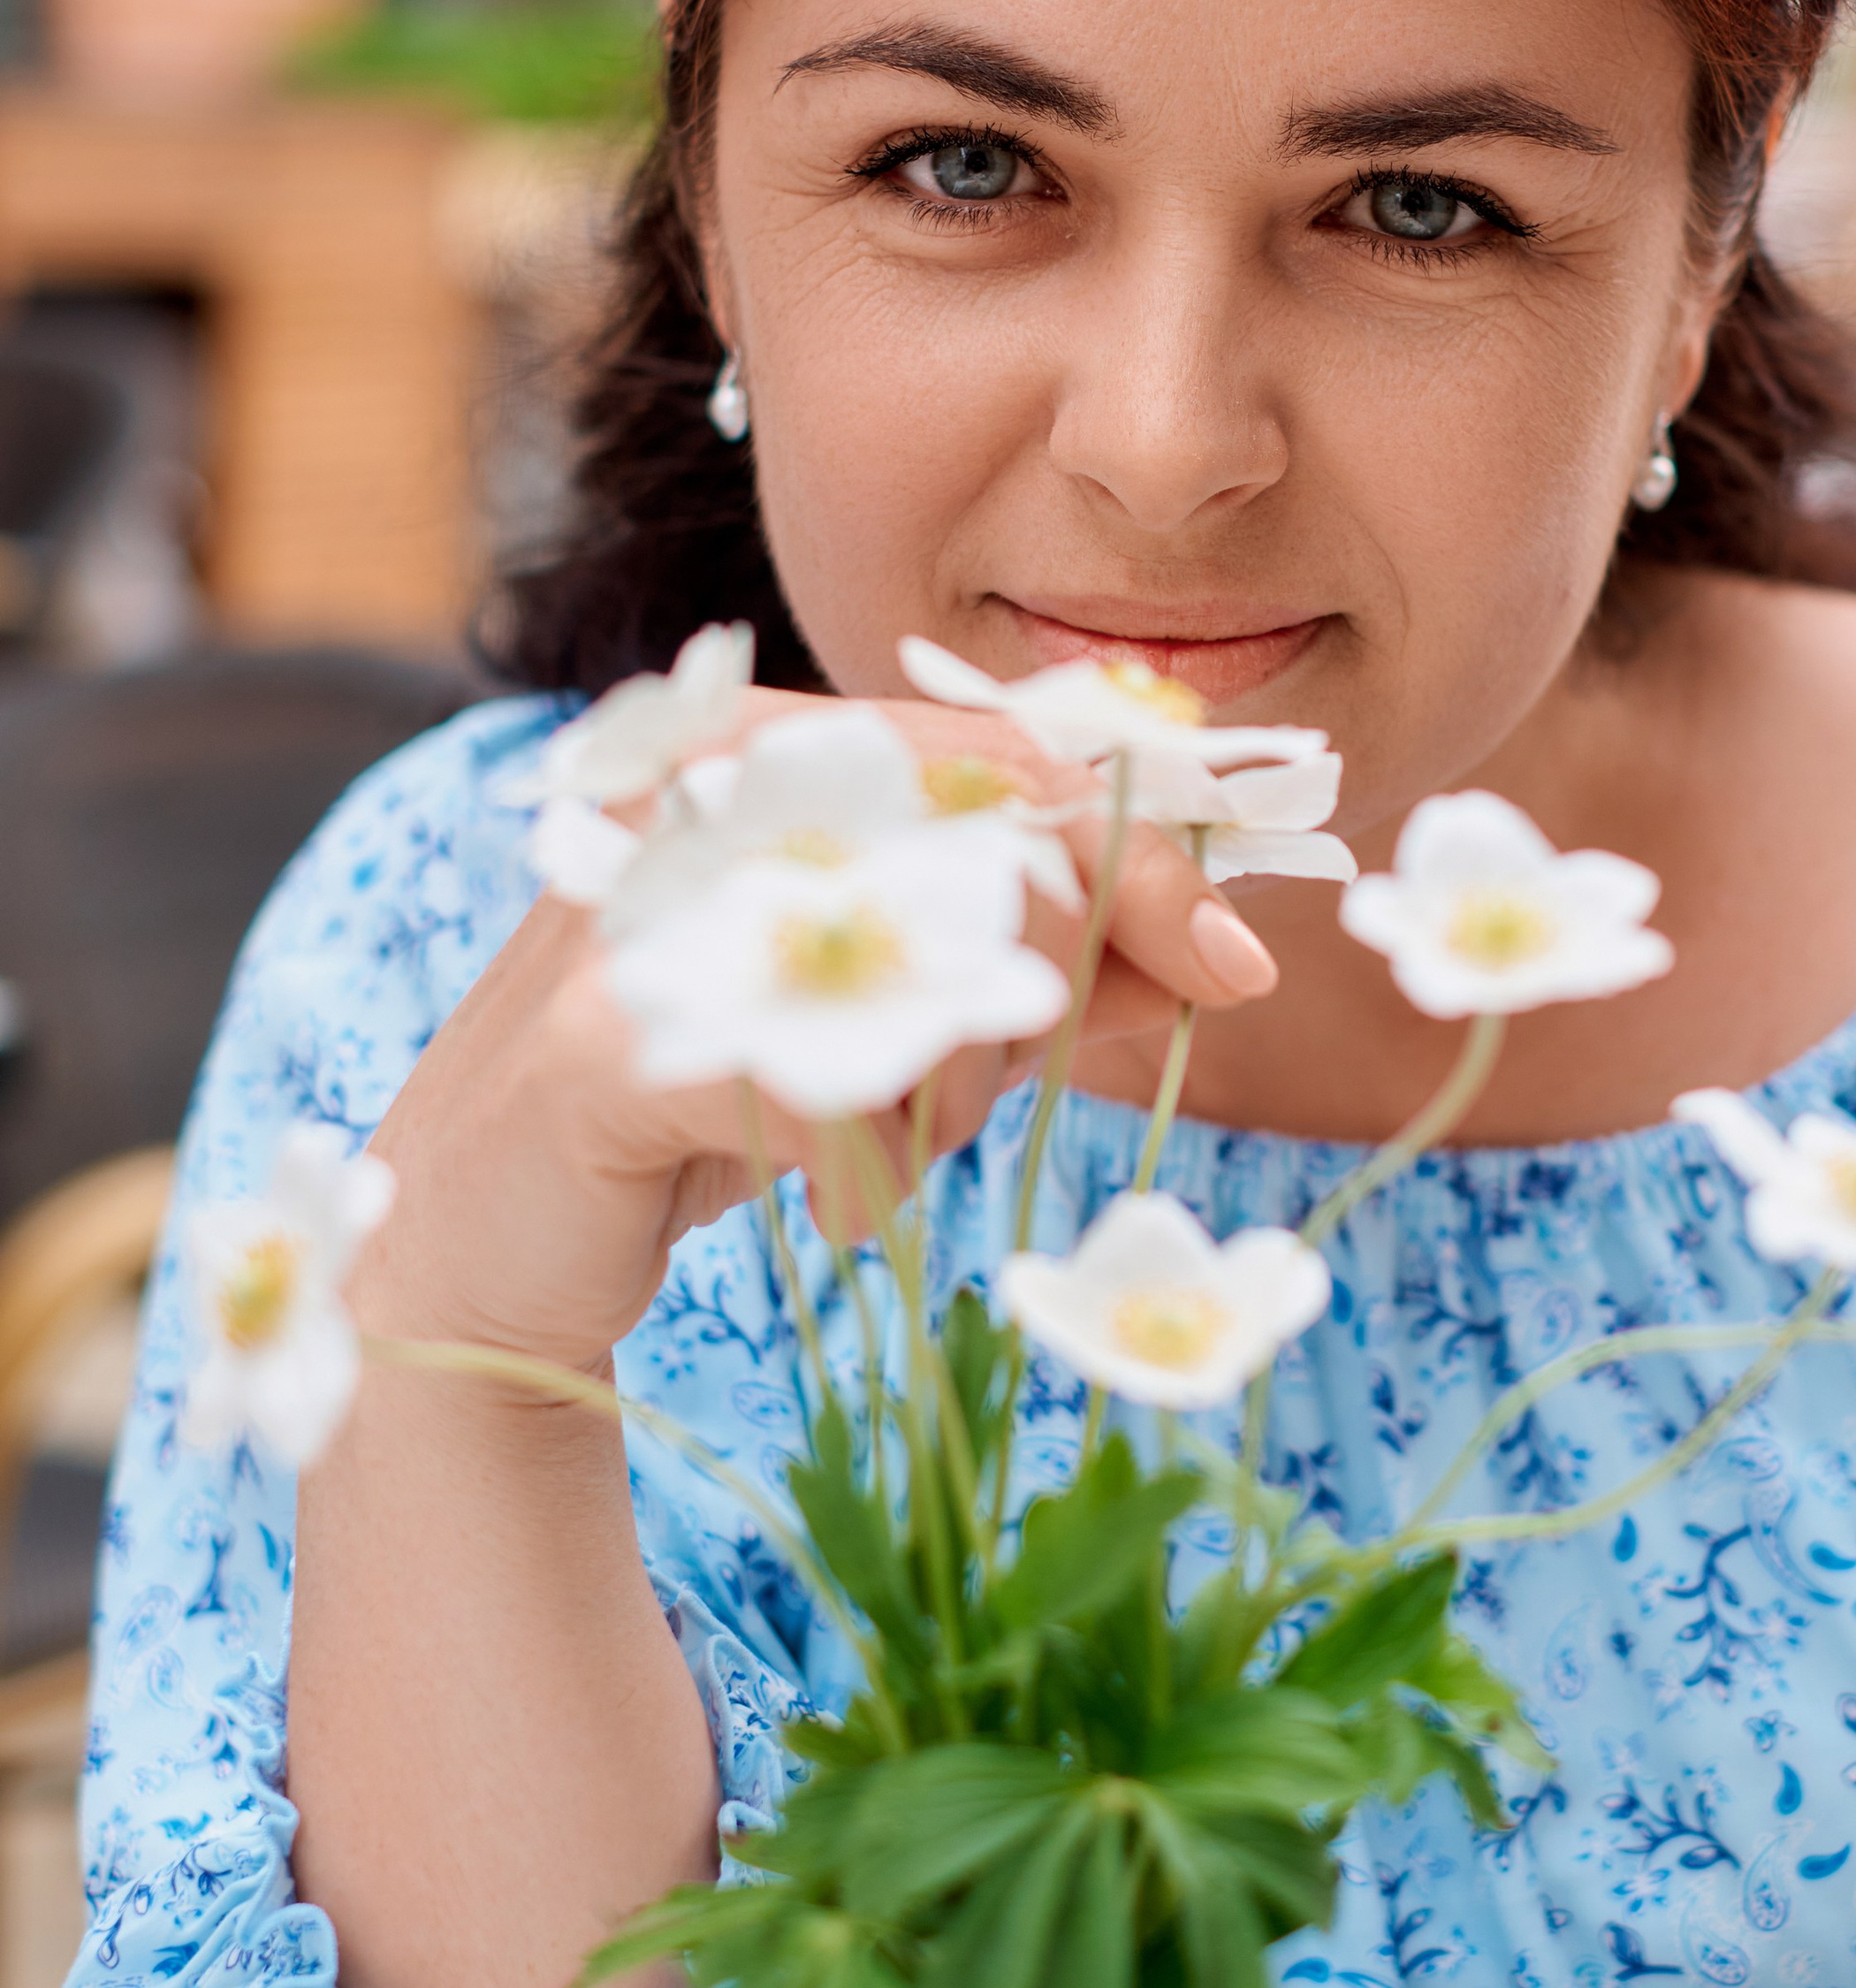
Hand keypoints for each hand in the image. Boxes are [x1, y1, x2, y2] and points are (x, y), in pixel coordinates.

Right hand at [354, 689, 1275, 1376]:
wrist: (488, 1244)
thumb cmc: (710, 1103)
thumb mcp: (908, 1020)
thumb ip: (1052, 969)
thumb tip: (1224, 952)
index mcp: (767, 744)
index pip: (1005, 755)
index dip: (1140, 855)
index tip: (1236, 963)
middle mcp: (697, 783)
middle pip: (987, 848)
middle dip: (1034, 997)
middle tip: (972, 1096)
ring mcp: (644, 896)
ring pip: (927, 964)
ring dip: (943, 1098)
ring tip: (876, 1150)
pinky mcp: (608, 1033)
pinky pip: (840, 1091)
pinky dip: (870, 1169)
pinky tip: (834, 1204)